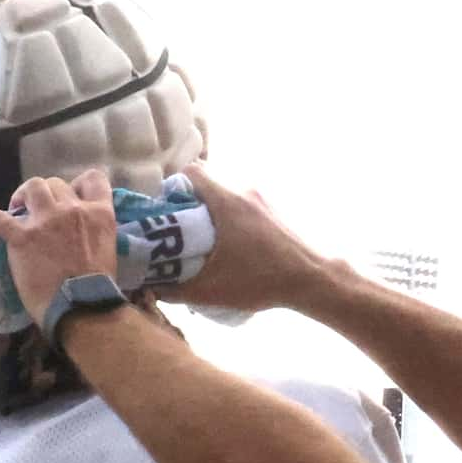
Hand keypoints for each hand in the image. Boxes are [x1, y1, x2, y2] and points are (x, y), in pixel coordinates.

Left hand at [0, 169, 124, 329]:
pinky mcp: (22, 237)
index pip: (93, 179)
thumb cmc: (96, 287)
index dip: (78, 185)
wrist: (81, 305)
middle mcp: (73, 209)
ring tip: (15, 210)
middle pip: (56, 184)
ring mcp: (46, 221)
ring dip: (23, 196)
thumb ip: (94, 232)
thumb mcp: (106, 248)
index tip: (69, 197)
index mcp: (99, 213)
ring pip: (32, 187)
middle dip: (46, 194)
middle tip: (37, 211)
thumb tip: (79, 235)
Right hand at [154, 163, 340, 318]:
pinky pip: (241, 207)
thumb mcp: (210, 290)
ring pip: (225, 198)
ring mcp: (262, 200)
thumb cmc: (260, 280)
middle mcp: (244, 192)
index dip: (172, 187)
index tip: (163, 212)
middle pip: (207, 186)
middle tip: (175, 234)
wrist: (311, 279)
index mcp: (226, 201)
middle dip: (187, 206)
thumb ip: (174, 290)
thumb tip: (150, 288)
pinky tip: (228, 250)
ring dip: (209, 216)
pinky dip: (229, 221)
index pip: (191, 171)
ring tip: (201, 246)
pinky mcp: (273, 212)